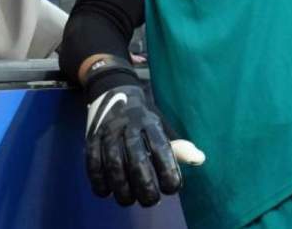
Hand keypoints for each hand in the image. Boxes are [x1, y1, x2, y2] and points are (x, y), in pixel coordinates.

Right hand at [85, 84, 204, 206]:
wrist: (112, 90)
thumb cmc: (141, 118)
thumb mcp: (160, 126)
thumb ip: (176, 147)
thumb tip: (200, 159)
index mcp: (150, 122)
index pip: (161, 147)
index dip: (168, 169)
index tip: (172, 188)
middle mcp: (129, 125)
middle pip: (137, 157)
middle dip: (145, 183)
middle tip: (151, 201)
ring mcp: (109, 131)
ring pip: (114, 161)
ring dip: (121, 186)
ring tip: (129, 200)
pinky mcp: (92, 136)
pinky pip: (92, 160)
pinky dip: (98, 179)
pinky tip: (105, 192)